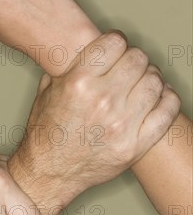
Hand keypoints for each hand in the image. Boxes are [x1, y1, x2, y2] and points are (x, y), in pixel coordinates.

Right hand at [9, 32, 180, 211]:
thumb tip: (87, 45)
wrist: (48, 173)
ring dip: (150, 78)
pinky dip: (167, 100)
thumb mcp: (47, 90)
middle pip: (138, 59)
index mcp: (77, 82)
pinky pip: (167, 111)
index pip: (115, 42)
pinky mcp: (134, 146)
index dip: (116, 41)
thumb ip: (68, 65)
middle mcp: (101, 101)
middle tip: (129, 66)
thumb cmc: (46, 132)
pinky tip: (158, 98)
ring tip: (141, 83)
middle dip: (134, 59)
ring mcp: (121, 125)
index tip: (116, 47)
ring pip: (155, 82)